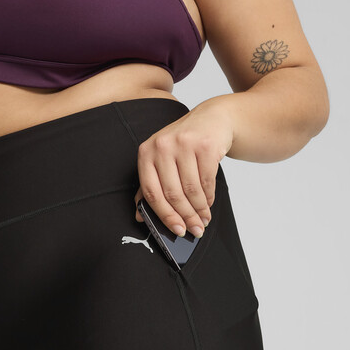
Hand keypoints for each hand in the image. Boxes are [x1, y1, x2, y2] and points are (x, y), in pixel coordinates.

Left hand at [133, 99, 233, 238]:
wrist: (210, 119)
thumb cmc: (183, 143)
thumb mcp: (161, 158)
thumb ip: (150, 184)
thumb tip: (139, 216)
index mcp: (146, 152)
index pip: (151, 191)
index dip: (163, 215)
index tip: (175, 230)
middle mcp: (162, 146)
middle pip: (172, 193)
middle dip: (185, 217)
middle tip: (194, 229)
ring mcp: (184, 144)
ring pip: (191, 189)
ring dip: (199, 209)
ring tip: (203, 219)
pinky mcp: (205, 146)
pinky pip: (207, 181)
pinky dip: (209, 197)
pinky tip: (208, 203)